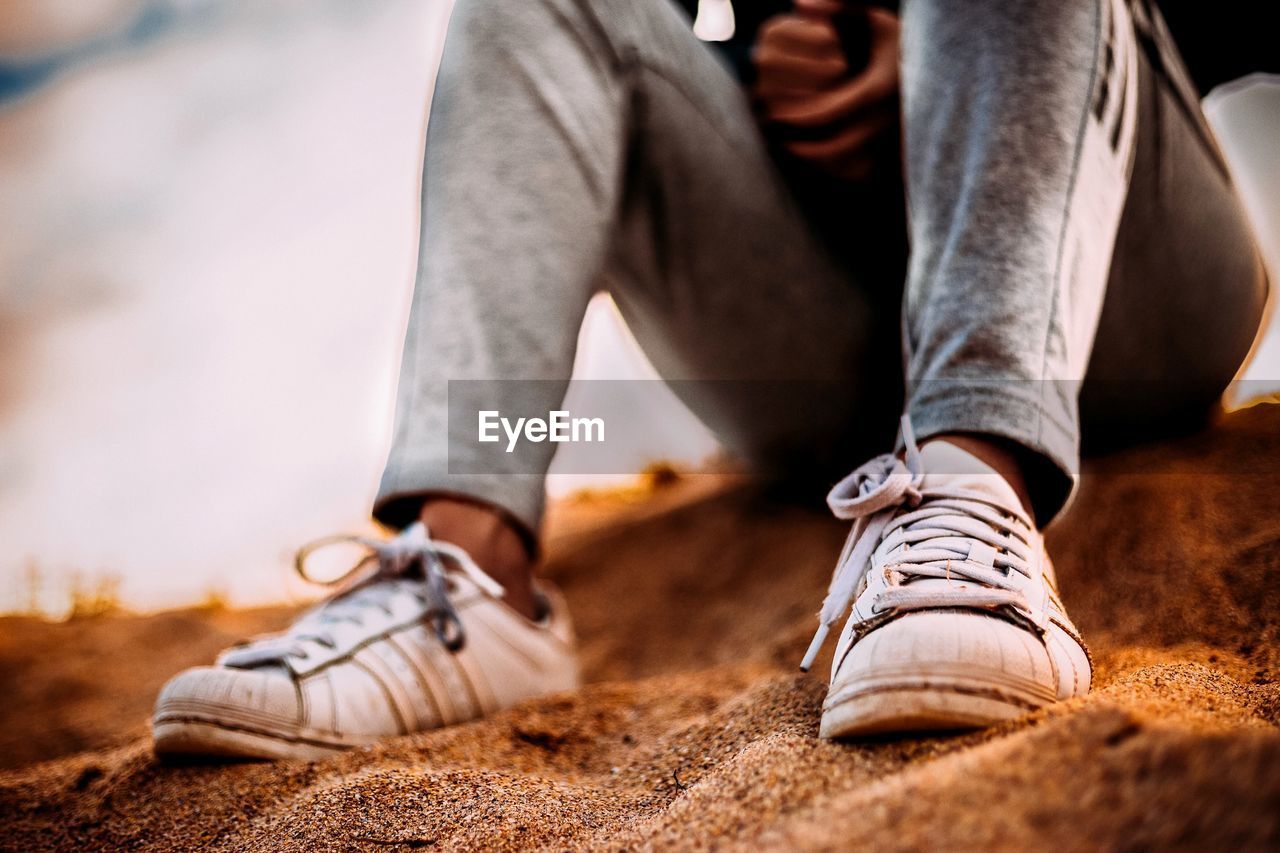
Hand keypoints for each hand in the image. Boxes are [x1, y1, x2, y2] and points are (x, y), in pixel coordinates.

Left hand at [752, 1, 900, 180]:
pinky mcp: (898, 159)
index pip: (832, 110)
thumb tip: (798, 3)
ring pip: (848, 166)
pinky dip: (836, 173)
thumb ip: (837, 7)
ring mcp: (896, 141)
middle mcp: (892, 117)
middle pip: (837, 146)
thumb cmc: (895, 43)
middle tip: (781, 141)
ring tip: (794, 151)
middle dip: (804, 147)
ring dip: (817, 163)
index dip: (799, 117)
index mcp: (883, 85)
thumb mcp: (872, 20)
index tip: (776, 115)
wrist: (939, 74)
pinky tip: (817, 161)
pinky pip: (861, 175)